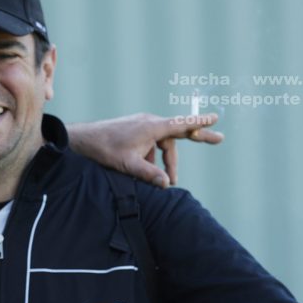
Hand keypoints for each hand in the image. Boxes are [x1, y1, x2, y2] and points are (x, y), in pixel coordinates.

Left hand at [71, 113, 223, 187]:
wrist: (84, 140)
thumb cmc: (105, 150)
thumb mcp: (129, 165)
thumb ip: (149, 175)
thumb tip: (167, 184)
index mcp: (152, 127)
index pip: (182, 123)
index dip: (200, 122)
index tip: (216, 118)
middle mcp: (150, 122)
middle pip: (178, 133)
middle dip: (196, 138)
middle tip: (219, 139)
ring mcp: (142, 125)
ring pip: (162, 143)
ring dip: (165, 161)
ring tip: (166, 181)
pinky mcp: (135, 130)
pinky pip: (151, 143)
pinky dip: (153, 157)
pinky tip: (144, 172)